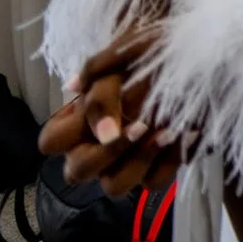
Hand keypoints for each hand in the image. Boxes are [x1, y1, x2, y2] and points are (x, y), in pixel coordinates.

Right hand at [38, 22, 194, 197]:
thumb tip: (72, 88)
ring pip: (115, 186)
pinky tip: (188, 133)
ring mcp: (123, 163)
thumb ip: (99, 79)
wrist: (192, 57)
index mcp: (76, 124)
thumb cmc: (148, 55)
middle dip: (108, 153)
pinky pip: (155, 181)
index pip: (51, 142)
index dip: (71, 134)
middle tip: (141, 126)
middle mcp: (94, 150)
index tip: (107, 120)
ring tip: (169, 131)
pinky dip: (171, 160)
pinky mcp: (155, 168)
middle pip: (78, 172)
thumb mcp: (124, 60)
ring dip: (139, 160)